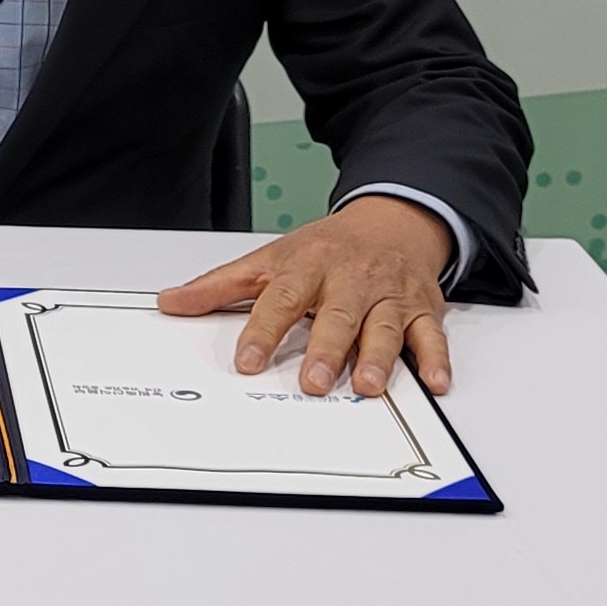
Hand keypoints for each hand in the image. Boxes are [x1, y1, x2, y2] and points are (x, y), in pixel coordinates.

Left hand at [156, 195, 454, 398]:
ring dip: (379, 357)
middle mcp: (350, 280)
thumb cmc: (327, 247)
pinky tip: (433, 381)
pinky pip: (430, 335)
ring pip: (384, 326)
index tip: (247, 361)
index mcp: (308, 266)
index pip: (281, 299)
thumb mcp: (270, 257)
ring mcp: (388, 295)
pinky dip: (435, 359)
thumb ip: (220, 286)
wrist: (392, 220)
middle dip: (327, 349)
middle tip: (314, 382)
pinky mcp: (422, 308)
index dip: (264, 331)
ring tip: (367, 385)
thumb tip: (171, 302)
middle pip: (337, 315)